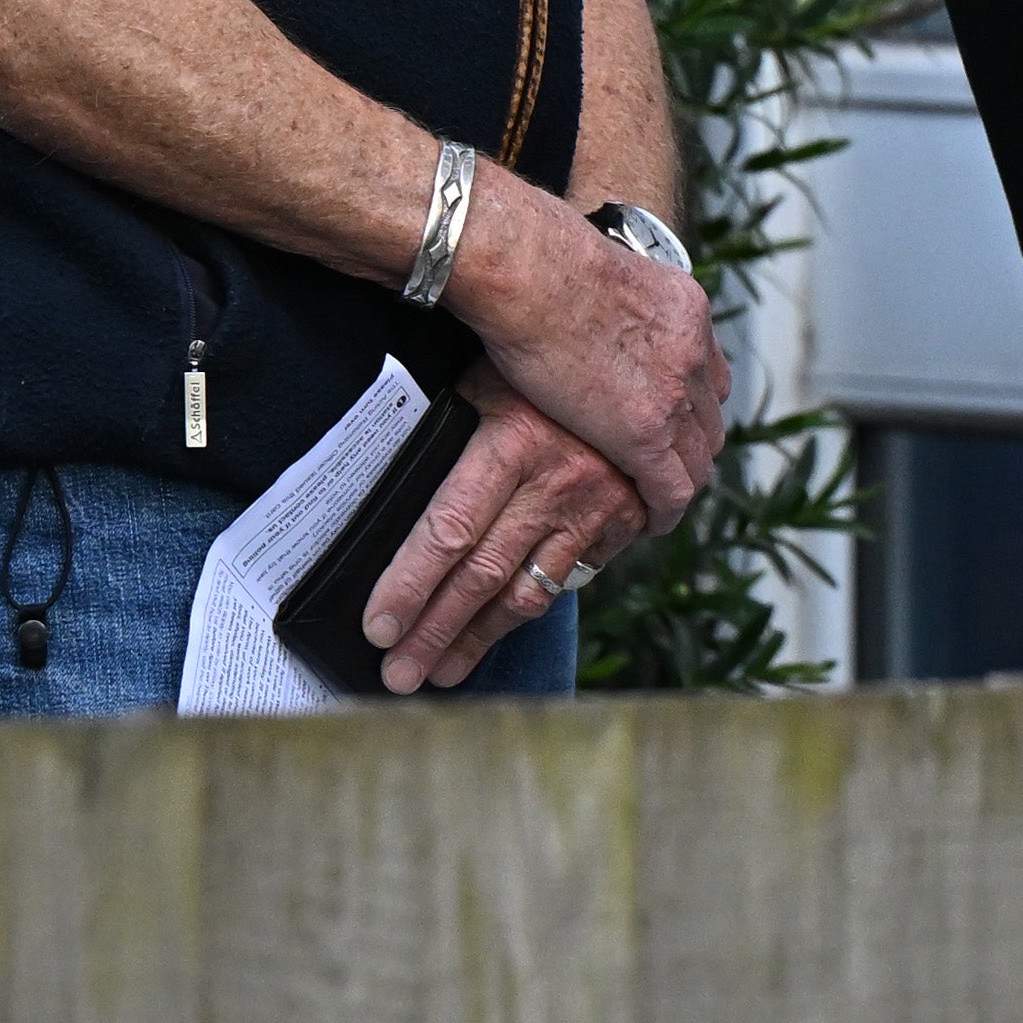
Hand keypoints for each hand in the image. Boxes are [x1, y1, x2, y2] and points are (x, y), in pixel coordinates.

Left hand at [363, 368, 645, 692]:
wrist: (644, 348)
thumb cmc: (543, 356)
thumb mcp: (487, 378)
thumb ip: (451, 432)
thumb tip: (390, 491)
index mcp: (514, 440)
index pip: (449, 529)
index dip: (410, 584)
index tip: (378, 627)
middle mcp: (556, 481)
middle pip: (482, 574)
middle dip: (434, 631)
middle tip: (398, 673)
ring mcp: (594, 506)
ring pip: (527, 591)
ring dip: (478, 638)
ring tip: (440, 671)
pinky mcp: (622, 521)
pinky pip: (568, 578)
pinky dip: (529, 607)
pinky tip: (499, 629)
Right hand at [439, 171, 722, 531]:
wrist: (532, 267)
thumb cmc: (539, 259)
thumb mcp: (602, 270)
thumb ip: (612, 298)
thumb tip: (585, 305)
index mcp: (685, 308)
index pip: (707, 371)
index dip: (690, 405)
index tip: (670, 422)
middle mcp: (693, 349)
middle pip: (710, 416)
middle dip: (692, 445)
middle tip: (667, 467)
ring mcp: (675, 392)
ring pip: (699, 456)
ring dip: (681, 479)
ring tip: (658, 500)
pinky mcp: (646, 432)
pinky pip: (674, 487)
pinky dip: (666, 509)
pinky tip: (651, 521)